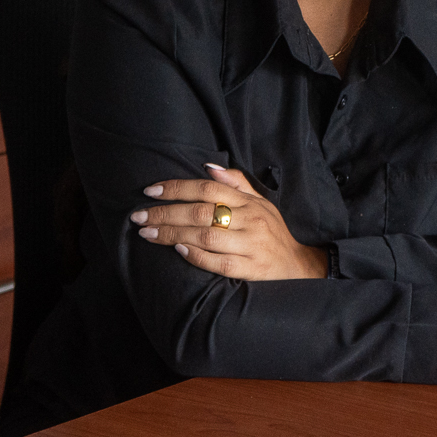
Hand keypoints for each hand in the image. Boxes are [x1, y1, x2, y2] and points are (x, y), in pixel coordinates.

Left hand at [131, 163, 327, 281]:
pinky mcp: (251, 269)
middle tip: (138, 216)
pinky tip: (178, 250)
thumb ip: (236, 183)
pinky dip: (197, 256)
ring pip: (206, 235)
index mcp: (249, 202)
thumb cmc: (273, 232)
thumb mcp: (261, 202)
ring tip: (148, 234)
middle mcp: (250, 220)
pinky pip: (219, 263)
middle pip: (201, 211)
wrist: (298, 267)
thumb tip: (207, 167)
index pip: (207, 188)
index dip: (177, 188)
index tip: (150, 191)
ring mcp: (251, 245)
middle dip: (165, 213)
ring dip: (173, 233)